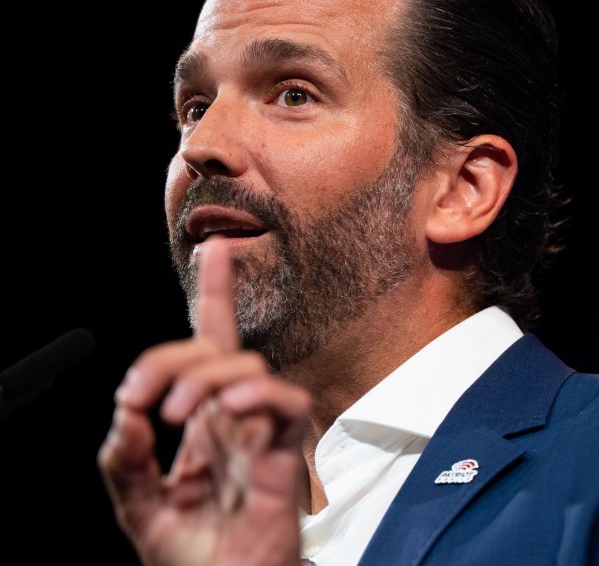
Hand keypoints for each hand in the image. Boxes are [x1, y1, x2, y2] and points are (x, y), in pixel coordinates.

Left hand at [97, 238, 311, 565]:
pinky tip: (229, 410)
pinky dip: (258, 396)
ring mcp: (261, 437)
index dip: (215, 296)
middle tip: (142, 395)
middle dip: (177, 352)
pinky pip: (288, 406)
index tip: (214, 250)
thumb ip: (124, 463)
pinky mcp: (285, 459)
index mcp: (204, 429)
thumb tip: (125, 414)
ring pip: (248, 367)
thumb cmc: (194, 564)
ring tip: (172, 414)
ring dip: (203, 377)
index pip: (210, 349)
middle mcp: (235, 423)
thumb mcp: (139, 510)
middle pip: (220, 349)